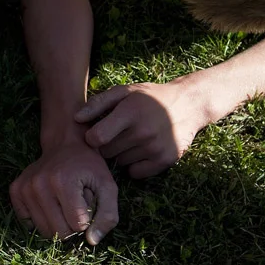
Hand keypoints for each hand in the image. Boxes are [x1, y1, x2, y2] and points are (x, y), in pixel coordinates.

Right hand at [10, 131, 118, 244]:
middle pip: (60, 232)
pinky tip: (49, 203)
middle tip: (75, 204)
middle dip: (72, 224)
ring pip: (44, 231)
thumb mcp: (107, 186)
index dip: (87, 218)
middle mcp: (39, 184)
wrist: (64, 144)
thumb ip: (108, 215)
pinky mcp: (15, 191)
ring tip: (62, 203)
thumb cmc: (89, 166)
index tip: (87, 201)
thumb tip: (92, 241)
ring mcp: (24, 188)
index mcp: (63, 182)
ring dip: (57, 222)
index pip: (78, 225)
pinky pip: (28, 224)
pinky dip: (41, 219)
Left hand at [75, 80, 209, 177]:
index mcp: (130, 112)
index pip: (96, 138)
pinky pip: (135, 173)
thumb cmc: (150, 97)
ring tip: (130, 139)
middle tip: (114, 135)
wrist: (188, 104)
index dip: (90, 137)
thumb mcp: (124, 91)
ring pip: (120, 162)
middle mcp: (143, 132)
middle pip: (106, 152)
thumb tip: (76, 119)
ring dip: (120, 154)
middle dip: (105, 145)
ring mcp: (155, 148)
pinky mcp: (165, 160)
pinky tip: (140, 150)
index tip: (95, 133)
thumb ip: (98, 103)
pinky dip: (134, 165)